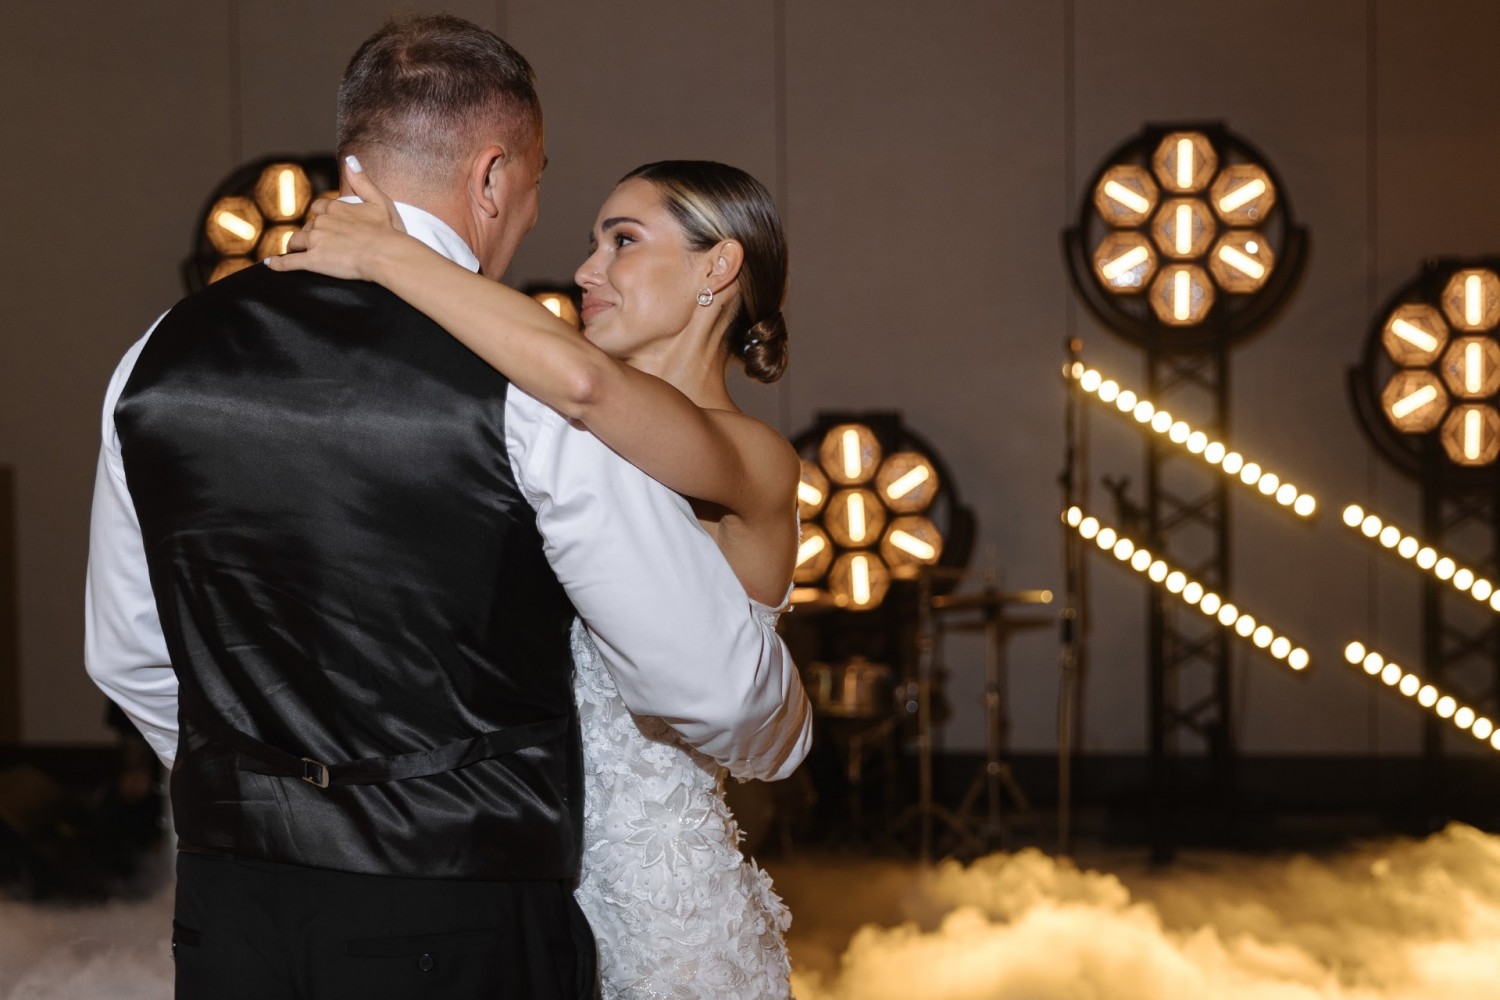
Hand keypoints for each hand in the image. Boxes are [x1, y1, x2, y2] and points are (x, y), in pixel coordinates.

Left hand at [264, 156, 409, 280]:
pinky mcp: (313, 260)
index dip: (321, 216)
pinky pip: (289, 262)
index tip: (325, 224)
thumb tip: (350, 159)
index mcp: (335, 208)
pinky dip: (278, 263)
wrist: (387, 255)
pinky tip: (271, 264)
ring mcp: (315, 241)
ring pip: (295, 241)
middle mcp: (322, 222)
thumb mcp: (380, 200)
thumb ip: (362, 180)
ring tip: (297, 252)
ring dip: (296, 246)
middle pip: (307, 226)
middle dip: (311, 233)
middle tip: (319, 243)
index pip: (318, 208)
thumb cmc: (389, 231)